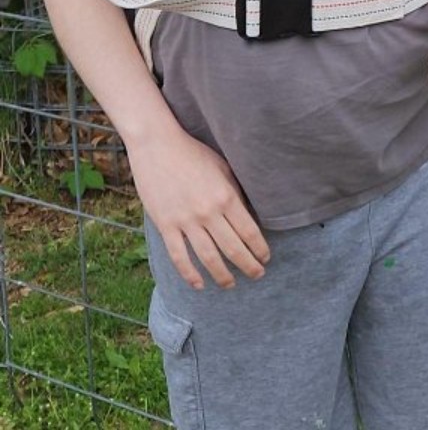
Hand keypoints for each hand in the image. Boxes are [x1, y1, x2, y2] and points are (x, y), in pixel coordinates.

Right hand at [126, 125, 270, 289]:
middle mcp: (208, 212)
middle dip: (248, 265)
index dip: (259, 248)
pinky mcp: (166, 224)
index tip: (266, 258)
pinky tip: (199, 284)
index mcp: (226, 196)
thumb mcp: (223, 167)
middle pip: (233, 248)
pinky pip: (179, 256)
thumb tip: (248, 214)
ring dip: (222, 274)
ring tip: (231, 284)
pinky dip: (189, 273)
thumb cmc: (194, 153)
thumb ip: (235, 192)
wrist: (159, 146)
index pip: (249, 231)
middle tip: (257, 275)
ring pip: (208, 257)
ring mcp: (186, 220)